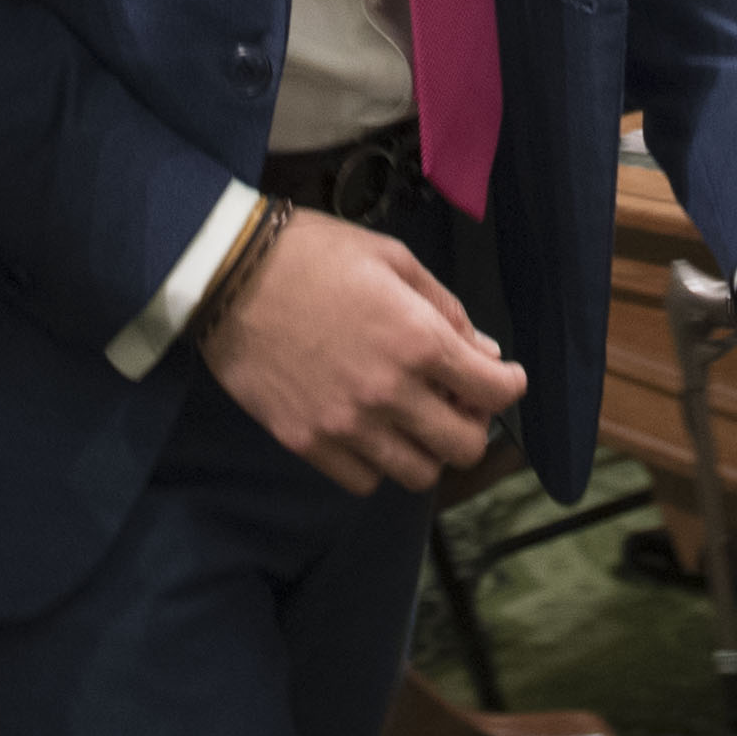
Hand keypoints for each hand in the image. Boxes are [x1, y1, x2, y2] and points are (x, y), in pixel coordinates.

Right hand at [205, 214, 525, 494]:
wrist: (228, 273)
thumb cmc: (314, 255)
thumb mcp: (392, 259)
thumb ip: (445, 309)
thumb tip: (483, 352)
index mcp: (418, 340)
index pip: (495, 391)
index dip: (508, 385)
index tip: (502, 378)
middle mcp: (389, 393)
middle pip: (464, 446)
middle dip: (473, 423)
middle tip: (457, 401)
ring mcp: (346, 425)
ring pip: (418, 474)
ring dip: (427, 449)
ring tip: (413, 420)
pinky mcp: (306, 442)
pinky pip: (363, 481)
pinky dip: (377, 464)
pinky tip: (370, 432)